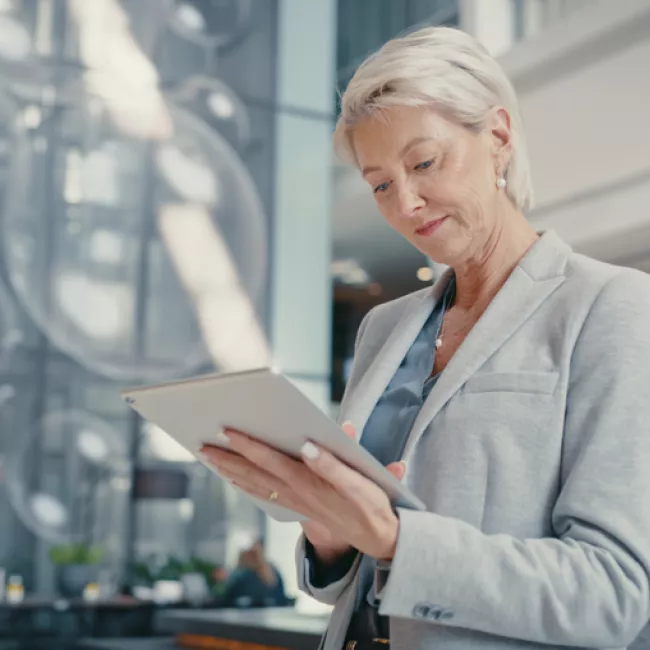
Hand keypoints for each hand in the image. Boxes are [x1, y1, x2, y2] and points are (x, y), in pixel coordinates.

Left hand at [200, 423, 406, 560]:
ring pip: (254, 485)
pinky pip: (264, 495)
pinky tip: (234, 480)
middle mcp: (295, 493)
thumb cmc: (369, 503)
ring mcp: (294, 502)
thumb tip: (309, 446)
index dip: (247, 444)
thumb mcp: (359, 482)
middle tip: (202, 444)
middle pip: (253, 473)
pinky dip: (245, 486)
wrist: (376, 535)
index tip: (227, 430)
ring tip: (209, 458)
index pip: (270, 459)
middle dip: (227, 458)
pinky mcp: (298, 507)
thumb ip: (333, 464)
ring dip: (229, 471)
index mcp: (308, 482)